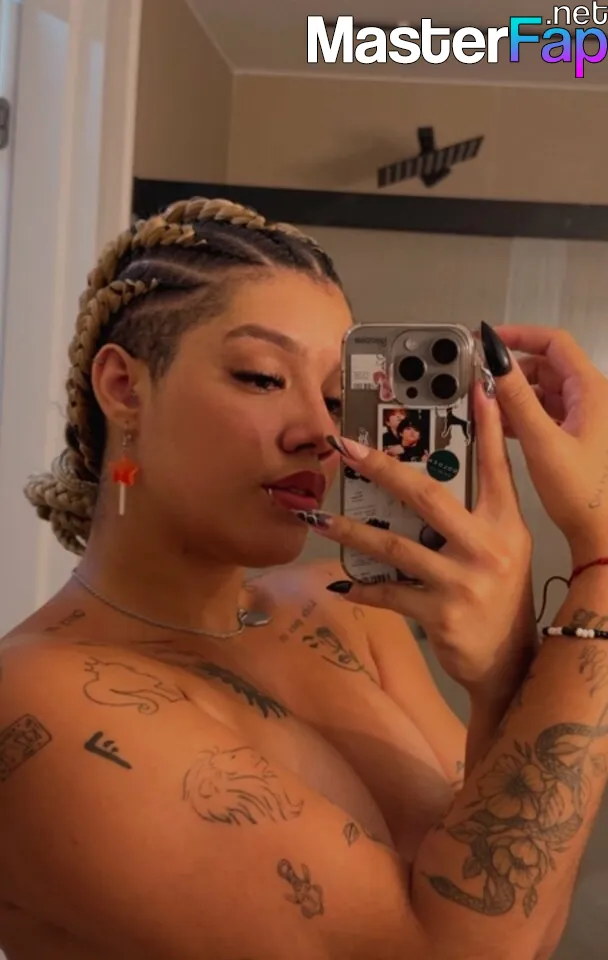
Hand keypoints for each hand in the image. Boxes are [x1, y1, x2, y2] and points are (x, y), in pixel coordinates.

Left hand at [308, 383, 535, 698]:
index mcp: (506, 523)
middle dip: (381, 468)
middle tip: (344, 447)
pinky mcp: (441, 614)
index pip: (497, 465)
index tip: (478, 386)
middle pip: (428, 496)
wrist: (508, 659)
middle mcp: (488, 546)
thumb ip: (475, 512)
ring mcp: (464, 581)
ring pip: (395, 546)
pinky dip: (362, 588)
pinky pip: (389, 593)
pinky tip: (339, 583)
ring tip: (318, 521)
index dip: (490, 425)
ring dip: (351, 532)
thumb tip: (426, 475)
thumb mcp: (501, 546)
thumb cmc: (498, 593)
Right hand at [482, 324, 607, 565]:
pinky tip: (504, 427)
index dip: (520, 335)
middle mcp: (593, 399)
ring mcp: (586, 417)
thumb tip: (496, 362)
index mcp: (592, 391)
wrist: (602, 533)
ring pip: (545, 390)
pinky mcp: (578, 435)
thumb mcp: (542, 442)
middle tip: (482, 380)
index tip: (490, 340)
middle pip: (547, 365)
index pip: (554, 343)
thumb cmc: (583, 494)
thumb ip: (517, 399)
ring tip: (488, 407)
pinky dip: (524, 414)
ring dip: (516, 395)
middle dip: (513, 371)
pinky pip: (546, 412)